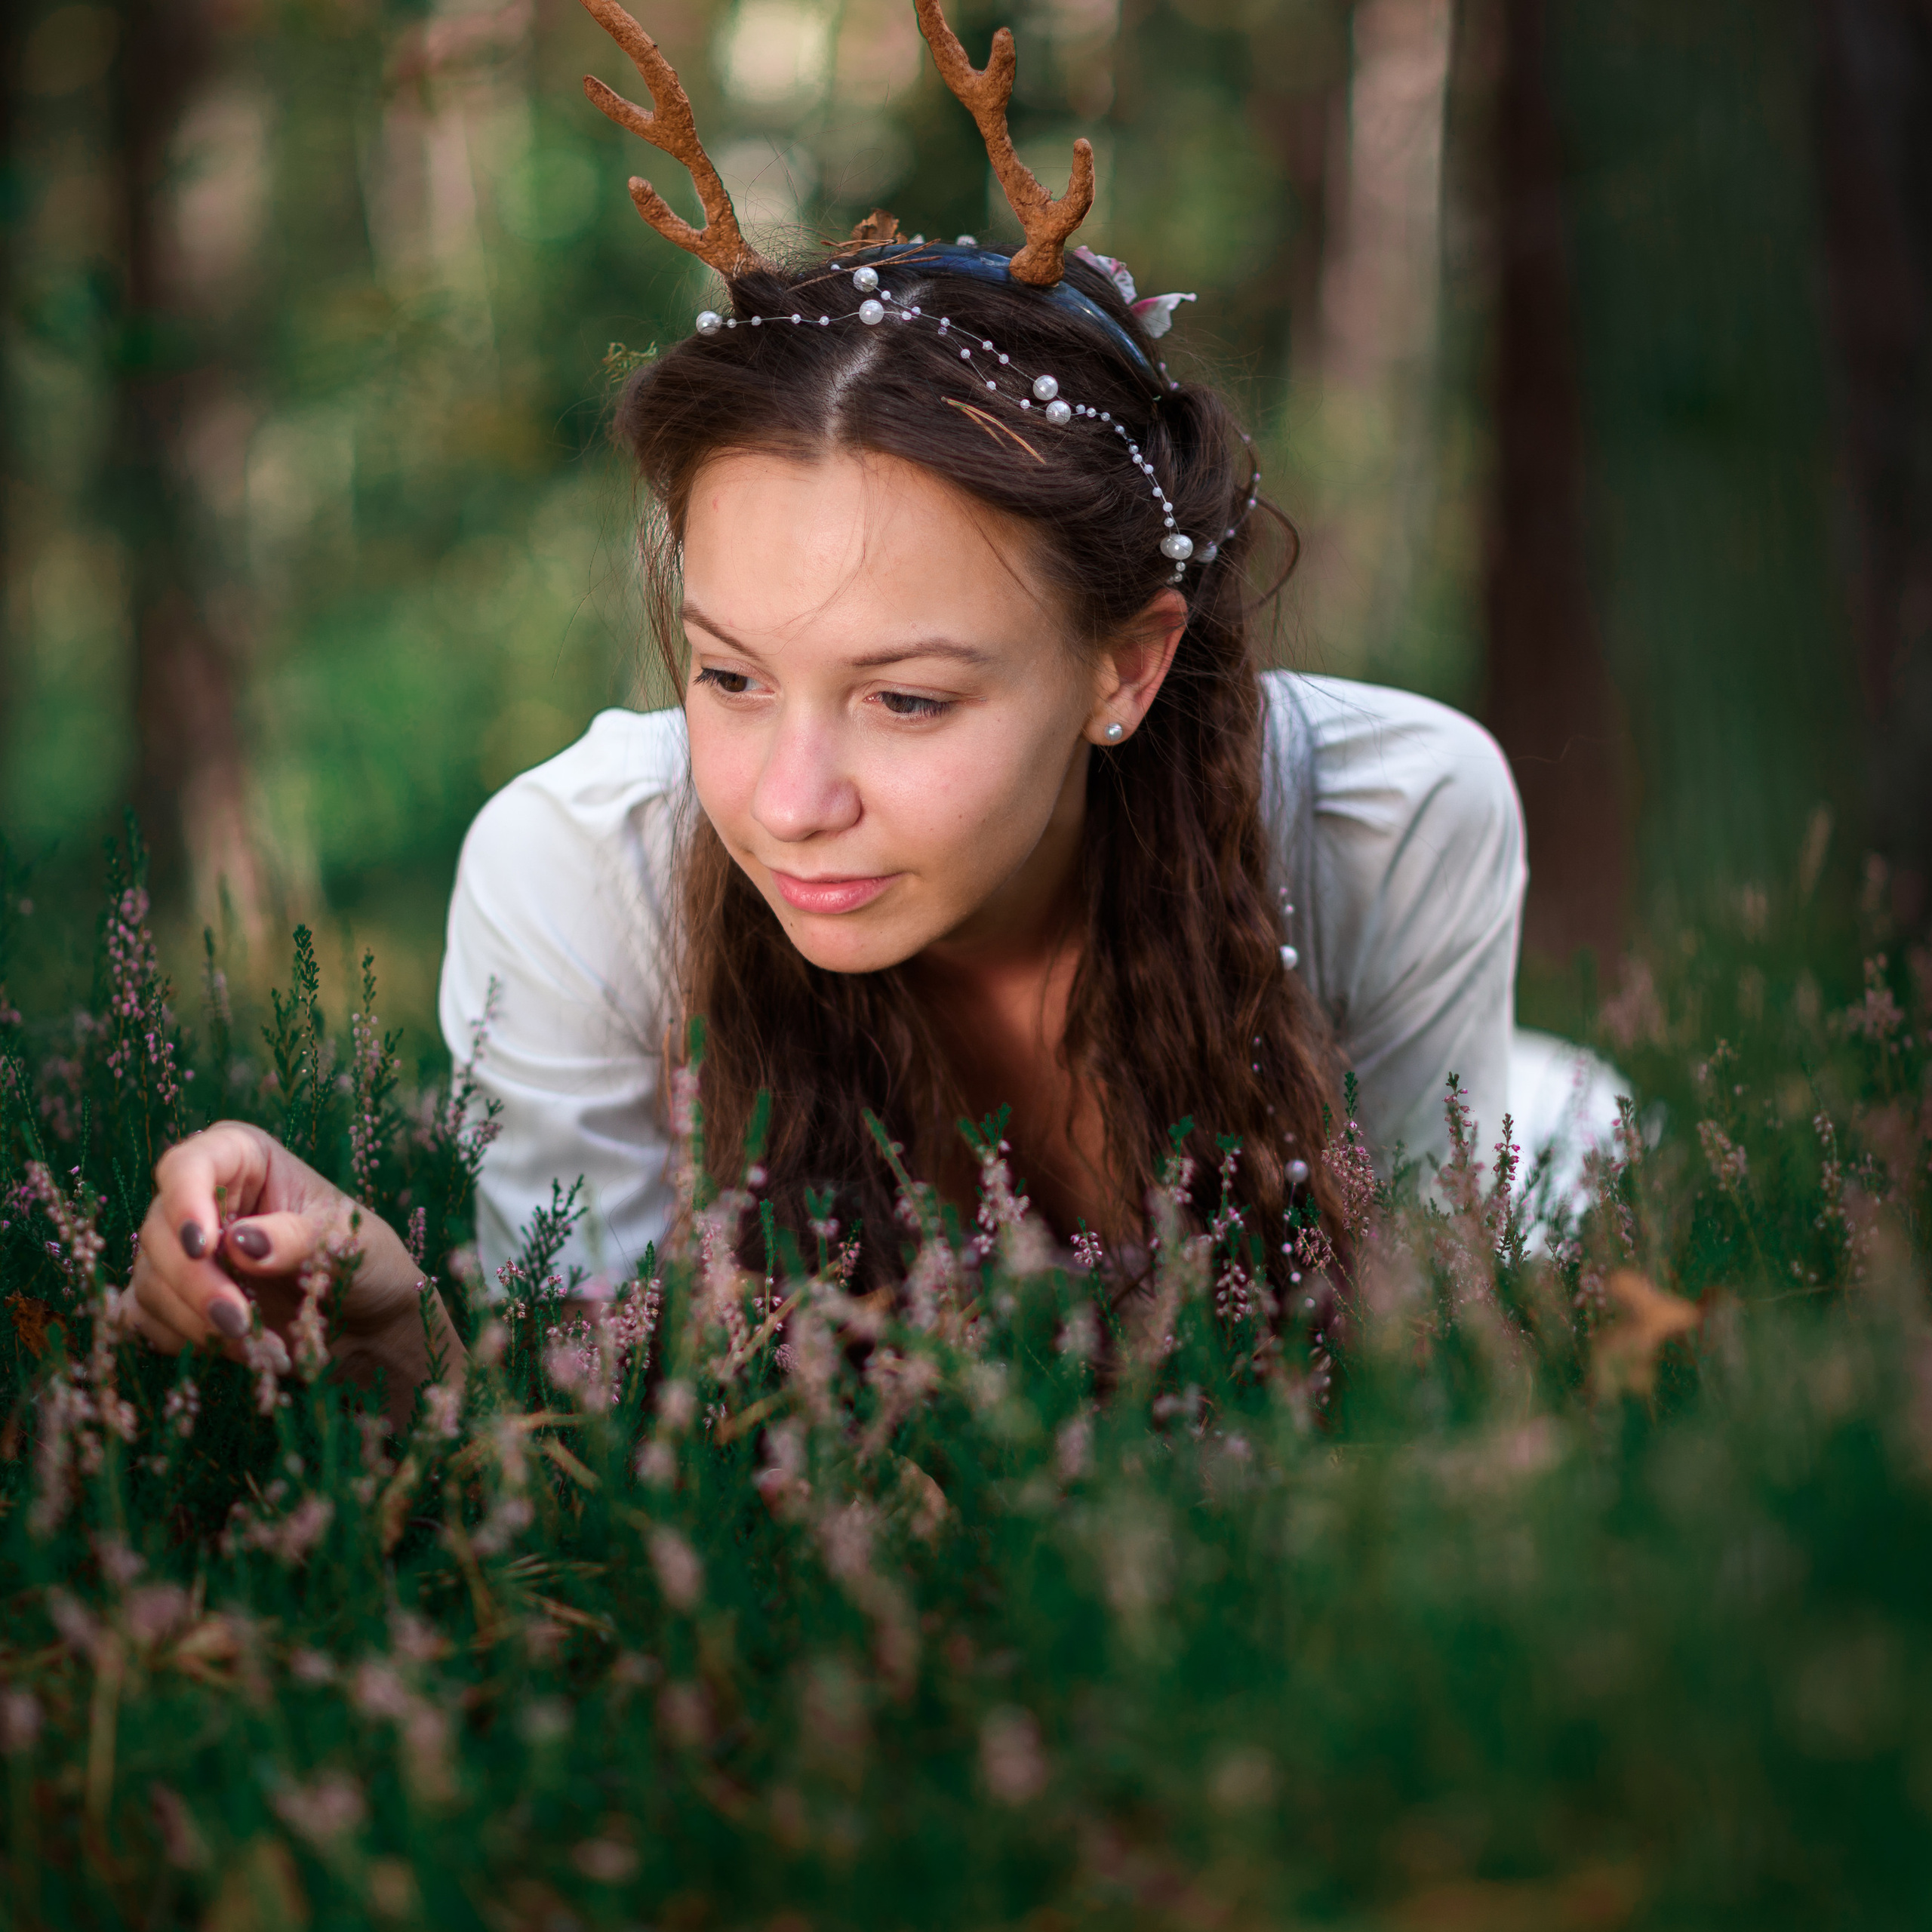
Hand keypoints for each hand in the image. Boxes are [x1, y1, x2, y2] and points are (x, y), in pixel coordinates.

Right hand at [130, 1121, 462, 1426]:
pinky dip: (187, 1341)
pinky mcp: (172, 1297)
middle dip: (196, 1284)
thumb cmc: (363, 1260)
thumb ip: (295, 1238)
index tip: (204, 1248)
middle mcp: (203, 1198)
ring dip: (198, 1322)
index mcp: (244, 1159)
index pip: (188, 1166)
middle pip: (160, 1232)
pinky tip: (239, 1352)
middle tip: (239, 1322)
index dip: (185, 1202)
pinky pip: (145, 1319)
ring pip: (150, 1281)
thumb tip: (240, 1242)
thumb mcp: (346, 1242)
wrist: (368, 1319)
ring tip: (263, 1345)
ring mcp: (181, 1250)